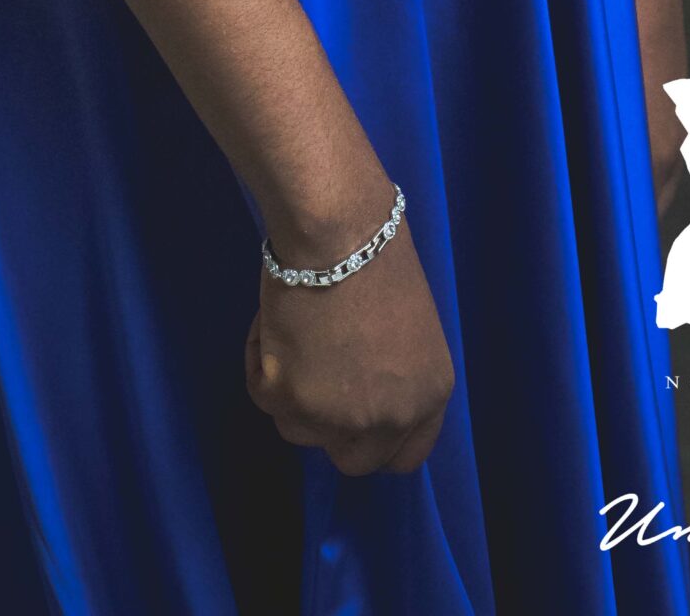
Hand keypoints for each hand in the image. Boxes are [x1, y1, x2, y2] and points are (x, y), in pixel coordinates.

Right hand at [246, 199, 453, 476]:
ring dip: (291, 389)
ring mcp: (338, 418)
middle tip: (315, 376)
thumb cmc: (377, 256)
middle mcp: (388, 420)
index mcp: (429, 396)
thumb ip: (395, 375)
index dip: (376, 439)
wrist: (338, 230)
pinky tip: (273, 319)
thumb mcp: (410, 330)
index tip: (354, 416)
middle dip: (330, 425)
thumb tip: (360, 388)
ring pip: (299, 429)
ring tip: (295, 330)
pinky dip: (259, 360)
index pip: (405, 456)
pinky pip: (262, 395)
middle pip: (352, 460)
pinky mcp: (290, 400)